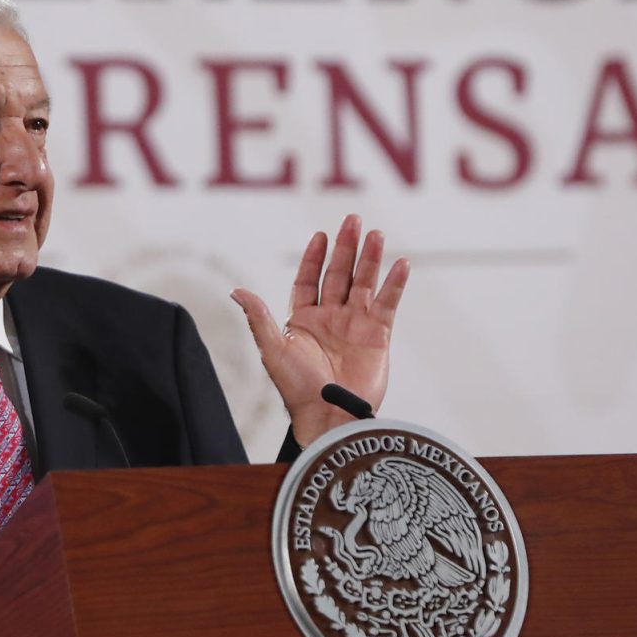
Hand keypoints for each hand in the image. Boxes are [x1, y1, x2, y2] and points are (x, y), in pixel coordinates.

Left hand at [232, 214, 409, 446]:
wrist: (329, 417)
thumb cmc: (297, 389)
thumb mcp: (273, 350)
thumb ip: (259, 318)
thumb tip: (236, 291)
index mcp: (303, 319)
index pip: (309, 279)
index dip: (314, 257)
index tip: (320, 235)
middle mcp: (331, 318)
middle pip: (339, 274)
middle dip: (346, 247)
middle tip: (353, 220)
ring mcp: (356, 325)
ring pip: (365, 283)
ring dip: (371, 259)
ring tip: (377, 234)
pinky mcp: (378, 336)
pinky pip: (388, 303)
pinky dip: (394, 284)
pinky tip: (401, 264)